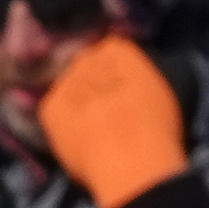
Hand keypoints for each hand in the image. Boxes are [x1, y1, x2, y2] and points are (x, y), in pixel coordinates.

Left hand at [36, 34, 188, 207]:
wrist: (130, 158)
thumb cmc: (157, 128)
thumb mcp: (158, 90)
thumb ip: (138, 80)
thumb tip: (134, 86)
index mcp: (118, 49)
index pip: (110, 54)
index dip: (115, 76)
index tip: (122, 93)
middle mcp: (87, 59)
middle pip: (86, 69)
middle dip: (93, 87)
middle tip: (106, 114)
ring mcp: (64, 83)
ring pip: (68, 91)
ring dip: (76, 105)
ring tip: (94, 131)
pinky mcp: (49, 108)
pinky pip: (54, 112)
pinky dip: (63, 124)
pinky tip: (80, 138)